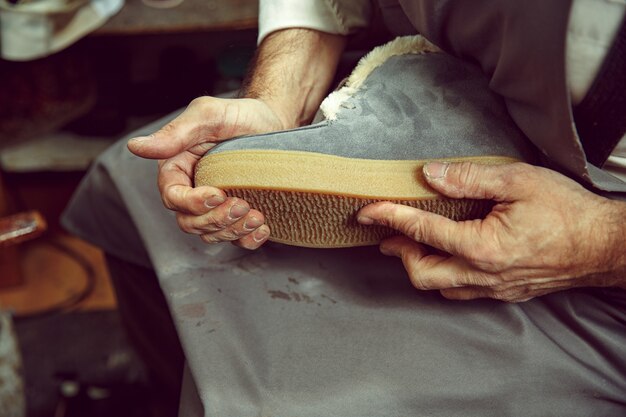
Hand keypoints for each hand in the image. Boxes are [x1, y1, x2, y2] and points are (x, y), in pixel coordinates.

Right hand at [127, 97, 289, 248]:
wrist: (272, 121)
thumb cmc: (238, 115)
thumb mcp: (207, 115)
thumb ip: (175, 133)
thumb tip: (136, 147)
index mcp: (178, 168)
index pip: (173, 197)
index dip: (192, 202)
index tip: (217, 195)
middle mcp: (192, 190)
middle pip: (190, 222)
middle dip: (216, 220)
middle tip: (242, 205)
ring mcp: (215, 205)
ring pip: (211, 234)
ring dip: (233, 231)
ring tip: (256, 216)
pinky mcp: (237, 214)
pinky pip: (236, 239)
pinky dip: (248, 239)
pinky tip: (261, 229)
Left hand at [357, 162, 625, 301]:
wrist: (606, 245)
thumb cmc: (569, 212)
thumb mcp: (518, 181)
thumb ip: (470, 179)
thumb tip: (431, 175)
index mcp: (482, 247)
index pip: (422, 230)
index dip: (390, 217)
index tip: (368, 210)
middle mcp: (483, 275)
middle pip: (421, 273)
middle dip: (398, 250)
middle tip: (386, 230)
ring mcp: (493, 288)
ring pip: (439, 287)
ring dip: (418, 265)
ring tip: (409, 242)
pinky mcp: (504, 292)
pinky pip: (461, 292)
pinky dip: (442, 276)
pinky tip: (443, 257)